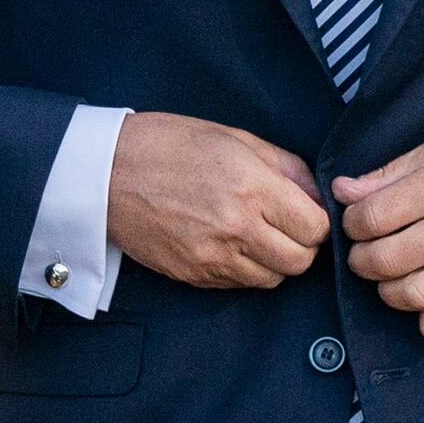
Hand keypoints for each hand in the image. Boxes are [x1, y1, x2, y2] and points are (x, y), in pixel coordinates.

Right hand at [108, 113, 330, 289]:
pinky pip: (239, 285)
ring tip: (257, 236)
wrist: (105, 174)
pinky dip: (245, 270)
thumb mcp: (234, 138)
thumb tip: (316, 194)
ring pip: (273, 279)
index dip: (317, 221)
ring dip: (274, 261)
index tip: (306, 211)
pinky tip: (231, 245)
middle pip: (300, 261)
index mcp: (252, 187)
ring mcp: (214, 257)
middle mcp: (237, 227)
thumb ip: (285, 166)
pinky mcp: (194, 275)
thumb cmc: (167, 145)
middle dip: (302, 246)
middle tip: (287, 227)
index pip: (315, 227)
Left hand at [337, 133, 423, 343]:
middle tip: (368, 256)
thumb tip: (343, 191)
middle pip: (385, 261)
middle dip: (362, 262)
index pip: (372, 217)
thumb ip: (392, 172)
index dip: (352, 225)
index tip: (359, 225)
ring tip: (394, 279)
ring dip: (389, 293)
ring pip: (414, 296)